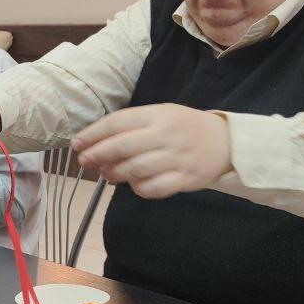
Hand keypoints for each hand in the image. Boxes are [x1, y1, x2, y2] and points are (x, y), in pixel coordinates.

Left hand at [71, 104, 231, 198]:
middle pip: (122, 146)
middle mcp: (166, 135)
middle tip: (84, 162)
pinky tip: (134, 184)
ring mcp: (176, 158)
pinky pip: (154, 188)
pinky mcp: (184, 178)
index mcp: (157, 115)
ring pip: (135, 169)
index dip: (93, 134)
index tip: (77, 144)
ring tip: (106, 173)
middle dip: (97, 155)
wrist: (226, 141)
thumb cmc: (184, 128)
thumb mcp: (160, 115)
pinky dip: (138, 189)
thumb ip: (130, 126)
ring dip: (114, 173)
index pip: (117, 122)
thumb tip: (93, 142)